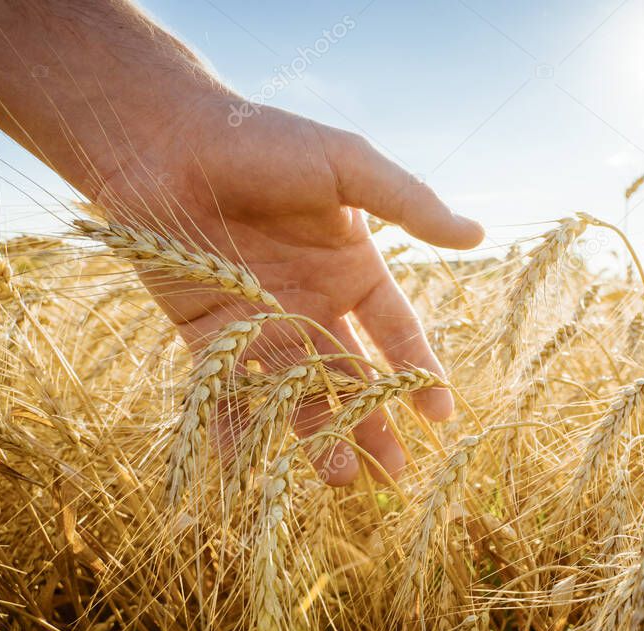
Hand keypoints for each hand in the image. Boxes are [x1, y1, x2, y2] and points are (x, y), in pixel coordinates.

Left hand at [95, 95, 483, 484]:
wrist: (166, 138)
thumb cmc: (264, 143)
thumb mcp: (348, 166)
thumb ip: (409, 203)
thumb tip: (477, 235)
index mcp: (351, 268)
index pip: (395, 331)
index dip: (418, 372)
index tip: (439, 416)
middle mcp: (311, 303)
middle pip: (350, 375)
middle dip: (371, 423)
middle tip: (393, 474)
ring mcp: (260, 322)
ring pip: (296, 392)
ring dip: (317, 434)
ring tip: (341, 479)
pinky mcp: (207, 333)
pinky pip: (226, 388)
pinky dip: (236, 426)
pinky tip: (253, 466)